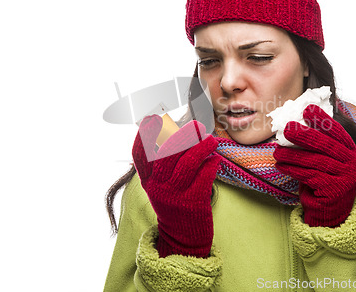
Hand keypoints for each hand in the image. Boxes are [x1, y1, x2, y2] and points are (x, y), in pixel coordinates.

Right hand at [132, 115, 219, 257]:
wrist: (183, 238)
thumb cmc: (175, 203)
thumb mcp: (162, 186)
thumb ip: (166, 164)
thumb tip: (182, 134)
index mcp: (148, 181)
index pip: (140, 155)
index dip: (144, 136)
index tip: (152, 119)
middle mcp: (158, 188)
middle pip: (168, 154)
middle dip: (183, 136)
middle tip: (197, 126)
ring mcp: (174, 196)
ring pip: (188, 163)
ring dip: (202, 147)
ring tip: (211, 139)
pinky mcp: (193, 203)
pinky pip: (204, 176)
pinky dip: (211, 164)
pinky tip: (216, 159)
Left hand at [273, 105, 355, 226]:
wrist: (328, 214)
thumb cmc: (323, 182)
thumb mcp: (324, 161)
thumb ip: (318, 145)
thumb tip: (294, 123)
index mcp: (352, 152)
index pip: (338, 132)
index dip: (323, 120)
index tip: (307, 109)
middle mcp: (354, 164)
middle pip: (327, 145)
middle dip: (305, 135)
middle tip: (287, 128)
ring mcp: (347, 179)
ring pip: (315, 161)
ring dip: (293, 155)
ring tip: (277, 151)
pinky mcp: (335, 191)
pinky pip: (309, 176)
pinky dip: (293, 169)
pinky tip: (281, 165)